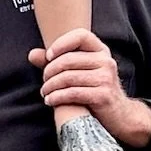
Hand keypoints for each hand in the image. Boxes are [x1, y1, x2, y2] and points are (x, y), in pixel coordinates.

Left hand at [29, 30, 150, 148]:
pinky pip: (73, 93)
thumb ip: (55, 62)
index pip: (81, 35)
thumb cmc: (95, 91)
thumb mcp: (79, 72)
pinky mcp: (103, 96)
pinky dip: (57, 97)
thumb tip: (32, 54)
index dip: (61, 43)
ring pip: (68, 77)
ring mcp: (106, 78)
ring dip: (50, 86)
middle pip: (69, 59)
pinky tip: (50, 101)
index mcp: (101, 51)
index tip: (48, 56)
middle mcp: (106, 61)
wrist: (119, 115)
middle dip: (50, 71)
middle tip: (44, 81)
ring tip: (45, 92)